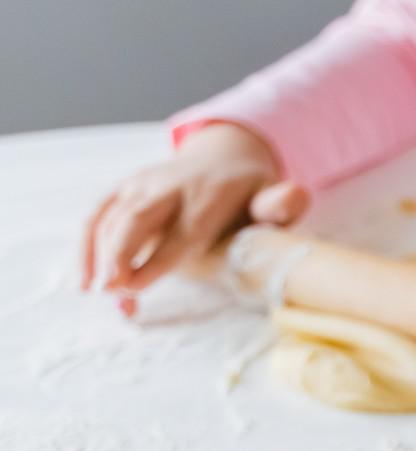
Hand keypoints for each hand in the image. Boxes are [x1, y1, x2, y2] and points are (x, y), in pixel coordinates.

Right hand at [81, 123, 306, 315]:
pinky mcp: (124, 188)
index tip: (136, 286)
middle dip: (120, 253)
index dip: (158, 258)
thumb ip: (282, 203)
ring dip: (99, 256)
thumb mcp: (275, 194)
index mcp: (211, 192)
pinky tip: (85, 280)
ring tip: (99, 294)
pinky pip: (97, 215)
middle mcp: (170, 184)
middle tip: (110, 290)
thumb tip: (294, 195)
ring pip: (112, 218)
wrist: (227, 156)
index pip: (183, 230)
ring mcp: (143, 183)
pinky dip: (87, 246)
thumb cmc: (253, 192)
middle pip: (138, 218)